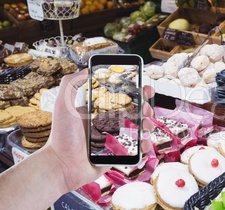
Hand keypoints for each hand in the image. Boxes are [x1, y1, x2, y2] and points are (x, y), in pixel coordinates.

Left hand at [46, 69, 154, 191]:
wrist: (62, 165)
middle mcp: (109, 124)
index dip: (136, 93)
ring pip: (139, 130)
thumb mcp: (63, 105)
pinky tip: (143, 145)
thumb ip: (71, 84)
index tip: (145, 89)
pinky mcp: (118, 154)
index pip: (122, 98)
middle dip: (145, 109)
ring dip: (147, 126)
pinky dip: (144, 146)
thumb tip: (86, 69)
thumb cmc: (61, 136)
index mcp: (100, 111)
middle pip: (135, 113)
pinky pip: (136, 150)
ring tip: (146, 127)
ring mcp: (115, 139)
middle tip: (146, 110)